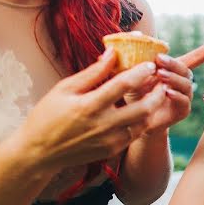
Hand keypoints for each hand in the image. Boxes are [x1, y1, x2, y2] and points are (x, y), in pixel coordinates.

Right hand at [16, 48, 166, 173]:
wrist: (40, 152)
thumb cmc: (49, 115)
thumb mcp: (65, 89)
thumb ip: (92, 72)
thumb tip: (113, 53)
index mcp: (89, 106)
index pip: (123, 85)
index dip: (140, 72)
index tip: (150, 64)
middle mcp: (103, 125)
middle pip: (143, 107)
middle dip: (157, 93)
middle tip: (163, 81)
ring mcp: (110, 140)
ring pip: (144, 122)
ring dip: (153, 107)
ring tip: (157, 93)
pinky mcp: (113, 150)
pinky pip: (136, 134)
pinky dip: (143, 120)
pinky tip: (144, 110)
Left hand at [128, 39, 203, 133]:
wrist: (131, 119)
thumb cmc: (132, 92)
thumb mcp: (132, 71)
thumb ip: (136, 54)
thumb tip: (137, 32)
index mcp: (174, 70)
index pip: (195, 58)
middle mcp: (182, 82)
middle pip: (186, 69)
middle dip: (174, 63)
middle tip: (159, 60)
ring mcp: (184, 96)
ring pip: (186, 84)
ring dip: (174, 78)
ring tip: (160, 75)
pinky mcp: (182, 111)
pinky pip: (184, 101)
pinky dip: (177, 95)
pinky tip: (167, 92)